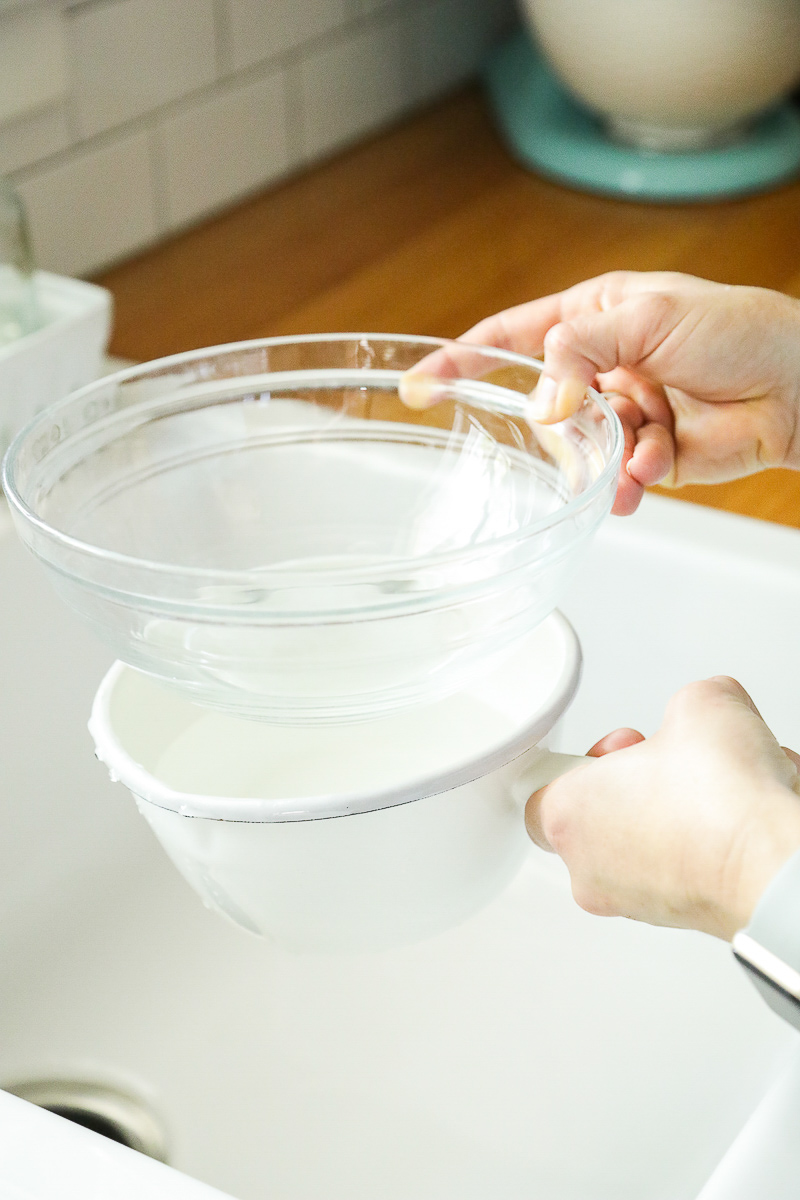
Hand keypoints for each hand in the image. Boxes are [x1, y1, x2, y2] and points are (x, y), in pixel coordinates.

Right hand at [462, 272, 799, 514]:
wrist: (796, 387)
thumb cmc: (739, 329)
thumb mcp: (650, 316)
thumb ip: (581, 350)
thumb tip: (542, 401)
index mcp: (595, 317)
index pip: (512, 337)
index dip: (465, 360)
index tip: (422, 384)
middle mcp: (603, 365)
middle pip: (544, 403)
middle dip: (564, 421)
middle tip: (591, 419)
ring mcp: (624, 413)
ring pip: (578, 449)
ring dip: (603, 455)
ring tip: (639, 449)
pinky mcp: (647, 456)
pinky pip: (614, 477)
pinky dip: (627, 481)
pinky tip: (646, 475)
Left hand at [526, 677, 799, 939]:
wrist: (776, 868)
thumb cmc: (725, 803)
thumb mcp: (702, 704)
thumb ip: (685, 705)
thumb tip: (702, 715)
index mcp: (568, 816)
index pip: (543, 787)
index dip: (591, 757)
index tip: (625, 746)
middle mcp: (591, 871)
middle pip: (603, 814)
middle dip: (645, 782)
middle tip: (678, 763)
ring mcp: (636, 903)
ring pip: (650, 843)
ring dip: (683, 812)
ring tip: (722, 791)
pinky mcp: (681, 921)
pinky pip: (687, 869)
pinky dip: (712, 843)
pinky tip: (743, 820)